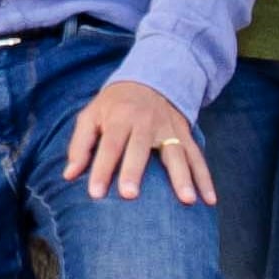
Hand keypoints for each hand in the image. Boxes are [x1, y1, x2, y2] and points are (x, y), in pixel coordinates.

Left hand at [63, 79, 211, 203]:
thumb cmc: (114, 105)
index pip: (110, 144)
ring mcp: (169, 128)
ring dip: (183, 177)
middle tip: (130, 195)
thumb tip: (69, 174)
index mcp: (120, 117)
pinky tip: (210, 200)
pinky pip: (197, 157)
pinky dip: (205, 178)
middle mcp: (146, 122)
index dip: (101, 168)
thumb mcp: (91, 115)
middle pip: (140, 148)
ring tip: (187, 200)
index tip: (95, 193)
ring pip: (177, 153)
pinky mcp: (185, 134)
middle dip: (135, 171)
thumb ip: (80, 144)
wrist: (150, 78)